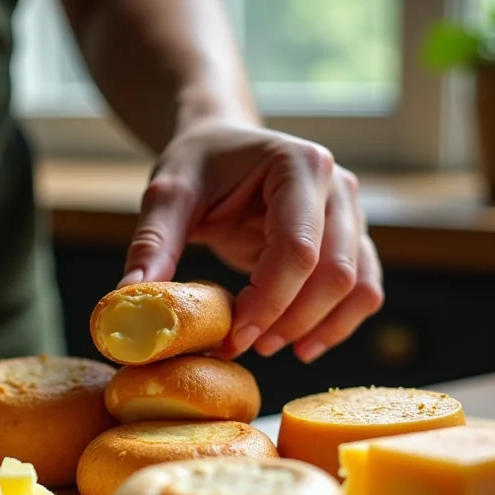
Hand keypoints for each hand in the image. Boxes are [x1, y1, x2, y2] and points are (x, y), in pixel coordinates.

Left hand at [120, 120, 383, 360]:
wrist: (221, 147)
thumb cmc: (198, 165)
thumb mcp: (169, 194)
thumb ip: (153, 242)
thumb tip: (132, 299)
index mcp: (298, 166)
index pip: (297, 249)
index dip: (269, 301)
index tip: (234, 336)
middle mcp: (337, 187)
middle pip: (333, 273)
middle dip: (290, 321)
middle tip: (245, 347)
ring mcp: (350, 214)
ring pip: (356, 285)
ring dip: (318, 327)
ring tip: (270, 348)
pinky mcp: (349, 239)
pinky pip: (363, 288)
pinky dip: (338, 323)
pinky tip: (302, 345)